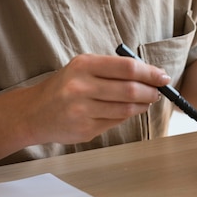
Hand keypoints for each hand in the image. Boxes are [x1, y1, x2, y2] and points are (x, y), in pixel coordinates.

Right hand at [19, 54, 170, 144]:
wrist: (34, 112)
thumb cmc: (65, 86)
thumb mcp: (83, 68)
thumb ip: (112, 69)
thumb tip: (150, 75)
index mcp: (83, 65)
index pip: (127, 67)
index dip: (150, 72)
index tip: (163, 76)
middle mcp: (81, 87)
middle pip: (130, 90)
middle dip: (151, 91)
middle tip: (158, 92)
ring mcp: (82, 111)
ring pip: (126, 109)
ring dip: (142, 105)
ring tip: (147, 101)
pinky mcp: (85, 130)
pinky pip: (116, 122)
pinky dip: (126, 116)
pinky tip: (126, 110)